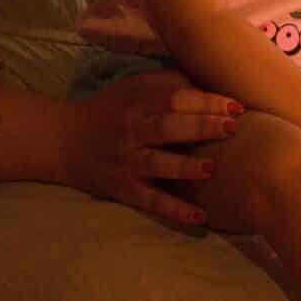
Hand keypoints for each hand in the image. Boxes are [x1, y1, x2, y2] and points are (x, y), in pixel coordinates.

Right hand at [62, 68, 241, 223]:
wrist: (63, 140)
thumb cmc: (110, 110)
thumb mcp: (132, 87)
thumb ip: (166, 84)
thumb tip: (209, 83)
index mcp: (135, 101)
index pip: (173, 97)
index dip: (205, 100)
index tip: (237, 105)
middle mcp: (130, 130)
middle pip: (168, 126)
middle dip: (202, 126)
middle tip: (233, 128)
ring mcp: (125, 161)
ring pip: (157, 164)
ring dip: (185, 167)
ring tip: (212, 168)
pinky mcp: (122, 188)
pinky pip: (150, 200)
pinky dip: (174, 210)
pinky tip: (200, 217)